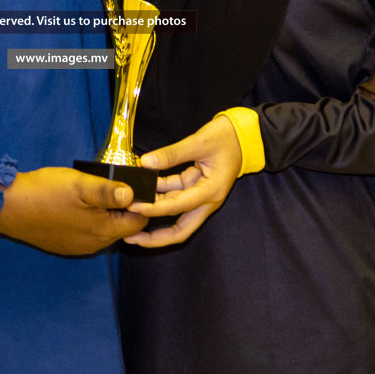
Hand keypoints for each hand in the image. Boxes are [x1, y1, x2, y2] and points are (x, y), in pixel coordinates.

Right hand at [0, 167, 147, 255]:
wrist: (7, 207)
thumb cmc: (46, 193)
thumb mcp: (80, 185)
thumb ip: (108, 191)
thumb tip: (134, 195)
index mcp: (103, 231)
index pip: (138, 222)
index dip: (140, 204)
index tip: (133, 185)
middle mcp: (94, 244)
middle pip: (121, 227)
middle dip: (122, 208)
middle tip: (112, 184)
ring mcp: (77, 247)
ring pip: (102, 230)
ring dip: (103, 213)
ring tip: (93, 192)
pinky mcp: (63, 245)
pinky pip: (85, 233)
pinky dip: (87, 220)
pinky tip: (75, 204)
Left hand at [124, 114, 240, 247]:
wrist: (245, 135)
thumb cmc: (227, 138)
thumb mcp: (199, 142)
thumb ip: (172, 153)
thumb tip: (146, 162)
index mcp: (211, 192)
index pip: (178, 207)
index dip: (155, 209)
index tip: (135, 207)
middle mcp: (206, 200)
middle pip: (180, 230)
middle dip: (156, 237)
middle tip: (131, 238)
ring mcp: (200, 195)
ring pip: (175, 213)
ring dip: (154, 213)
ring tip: (129, 212)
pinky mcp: (195, 187)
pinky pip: (174, 195)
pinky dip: (158, 194)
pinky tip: (141, 190)